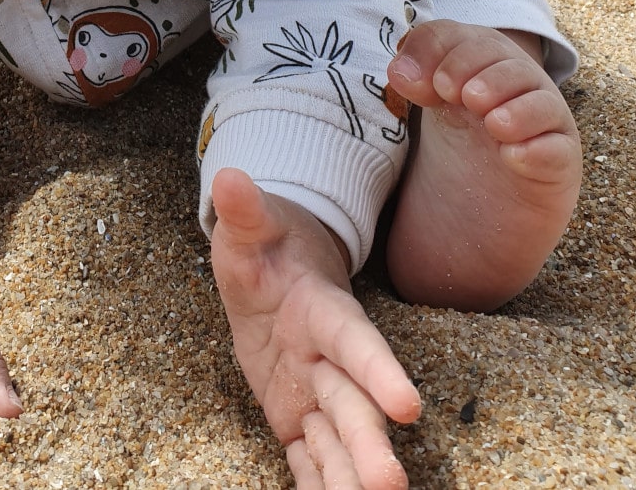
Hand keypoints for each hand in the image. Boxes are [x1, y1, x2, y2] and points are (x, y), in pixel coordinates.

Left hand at [210, 169, 419, 489]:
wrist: (279, 268)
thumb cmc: (265, 245)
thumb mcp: (249, 227)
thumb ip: (243, 210)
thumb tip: (227, 176)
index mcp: (323, 311)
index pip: (354, 340)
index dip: (378, 370)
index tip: (408, 404)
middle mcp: (328, 359)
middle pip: (353, 405)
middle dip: (370, 444)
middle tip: (390, 484)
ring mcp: (316, 392)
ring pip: (338, 440)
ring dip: (351, 475)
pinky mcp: (297, 417)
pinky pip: (309, 460)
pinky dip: (320, 487)